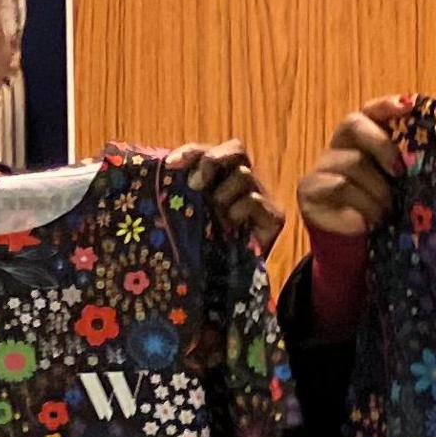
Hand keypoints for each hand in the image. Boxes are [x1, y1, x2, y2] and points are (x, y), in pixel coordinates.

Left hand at [169, 140, 283, 254]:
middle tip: (196, 185)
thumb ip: (177, 193)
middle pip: (235, 149)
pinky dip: (236, 212)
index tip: (171, 165)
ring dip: (222, 196)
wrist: (224, 287)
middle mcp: (242, 183)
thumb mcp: (184, 217)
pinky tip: (230, 228)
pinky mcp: (274, 216)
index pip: (208, 150)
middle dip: (213, 161)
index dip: (192, 152)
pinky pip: (253, 200)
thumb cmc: (201, 250)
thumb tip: (161, 168)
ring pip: (244, 175)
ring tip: (216, 218)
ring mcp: (262, 197)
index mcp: (219, 179)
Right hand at [296, 98, 413, 237]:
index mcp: (361, 140)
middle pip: (353, 124)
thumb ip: (406, 164)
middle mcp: (337, 146)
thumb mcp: (396, 186)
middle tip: (399, 171)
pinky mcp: (308, 189)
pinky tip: (367, 223)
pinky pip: (339, 189)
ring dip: (376, 192)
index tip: (408, 106)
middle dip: (381, 144)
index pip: (369, 111)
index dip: (386, 105)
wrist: (351, 244)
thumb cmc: (378, 209)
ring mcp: (320, 166)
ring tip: (385, 213)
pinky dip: (360, 208)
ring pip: (352, 164)